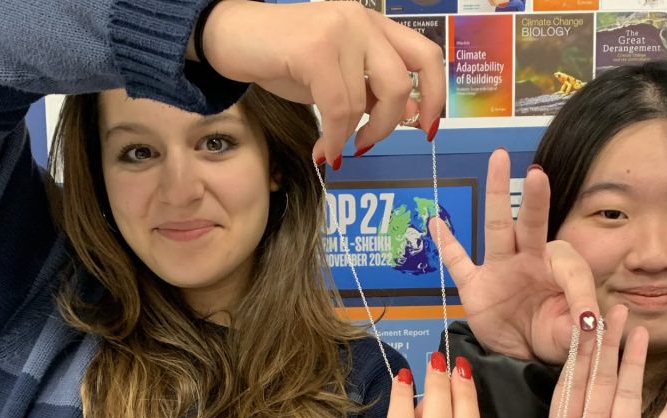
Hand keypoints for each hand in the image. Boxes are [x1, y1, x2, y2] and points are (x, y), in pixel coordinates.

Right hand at [195, 1, 443, 166]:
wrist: (231, 38)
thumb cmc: (283, 60)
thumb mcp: (337, 78)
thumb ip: (372, 91)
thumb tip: (411, 116)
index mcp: (374, 25)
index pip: (426, 56)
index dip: (436, 96)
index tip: (427, 129)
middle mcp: (363, 20)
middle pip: (403, 83)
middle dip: (390, 126)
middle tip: (366, 145)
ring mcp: (340, 29)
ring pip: (367, 100)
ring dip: (353, 136)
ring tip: (335, 147)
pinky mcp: (316, 47)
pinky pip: (338, 107)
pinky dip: (334, 137)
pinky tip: (323, 149)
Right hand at [431, 149, 599, 363]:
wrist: (522, 356)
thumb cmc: (551, 336)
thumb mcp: (571, 336)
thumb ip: (579, 327)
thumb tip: (588, 326)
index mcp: (560, 270)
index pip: (572, 271)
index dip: (582, 295)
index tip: (587, 323)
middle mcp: (531, 260)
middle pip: (534, 224)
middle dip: (536, 200)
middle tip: (537, 175)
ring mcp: (500, 269)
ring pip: (497, 229)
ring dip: (496, 195)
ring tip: (497, 160)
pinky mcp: (475, 286)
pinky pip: (458, 263)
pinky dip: (447, 244)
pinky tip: (435, 222)